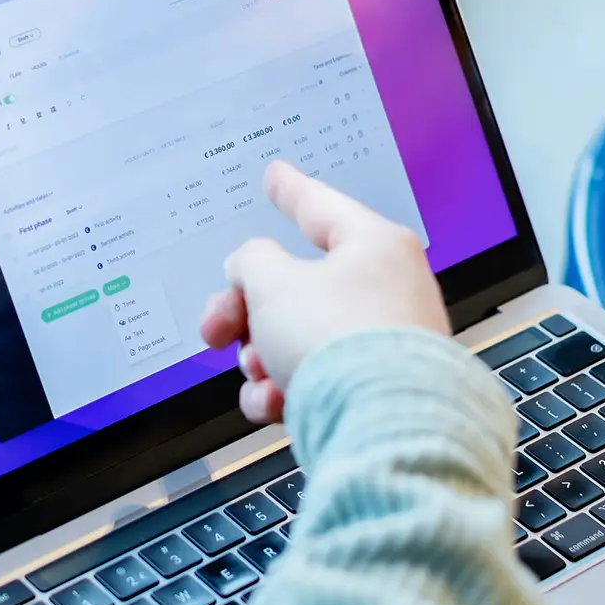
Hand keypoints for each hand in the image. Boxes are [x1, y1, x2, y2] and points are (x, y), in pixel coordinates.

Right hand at [199, 161, 448, 424]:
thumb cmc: (342, 343)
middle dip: (247, 310)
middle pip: (296, 285)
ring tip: (258, 371)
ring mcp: (382, 341)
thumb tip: (251, 269)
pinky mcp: (374, 389)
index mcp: (373, 246)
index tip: (274, 175)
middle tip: (217, 327)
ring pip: (299, 336)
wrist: (385, 428)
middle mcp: (386, 289)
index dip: (288, 190)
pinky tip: (275, 403)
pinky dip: (286, 391)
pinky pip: (315, 378)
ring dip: (263, 356)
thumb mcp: (273, 284)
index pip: (320, 206)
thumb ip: (251, 262)